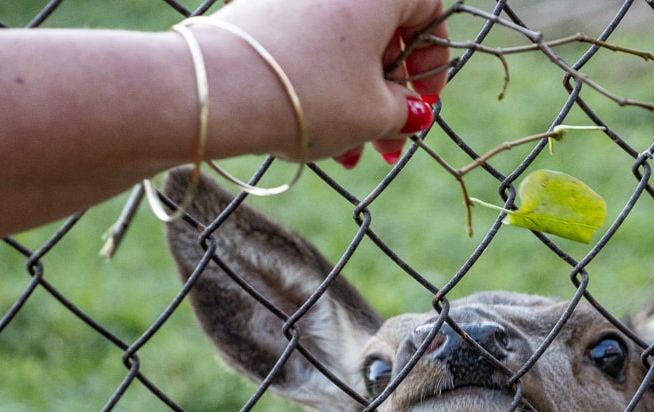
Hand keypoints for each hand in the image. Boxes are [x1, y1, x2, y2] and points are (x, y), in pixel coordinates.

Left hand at [211, 0, 448, 163]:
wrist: (219, 91)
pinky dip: (320, 87)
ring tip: (350, 155)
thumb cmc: (309, 97)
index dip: (434, 61)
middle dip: (390, 94)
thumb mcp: (374, 115)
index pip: (429, 9)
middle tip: (390, 141)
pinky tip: (315, 136)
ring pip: (343, 48)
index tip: (425, 101)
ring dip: (355, 102)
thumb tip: (412, 112)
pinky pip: (308, 48)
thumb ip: (404, 112)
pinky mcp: (262, 13)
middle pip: (382, 33)